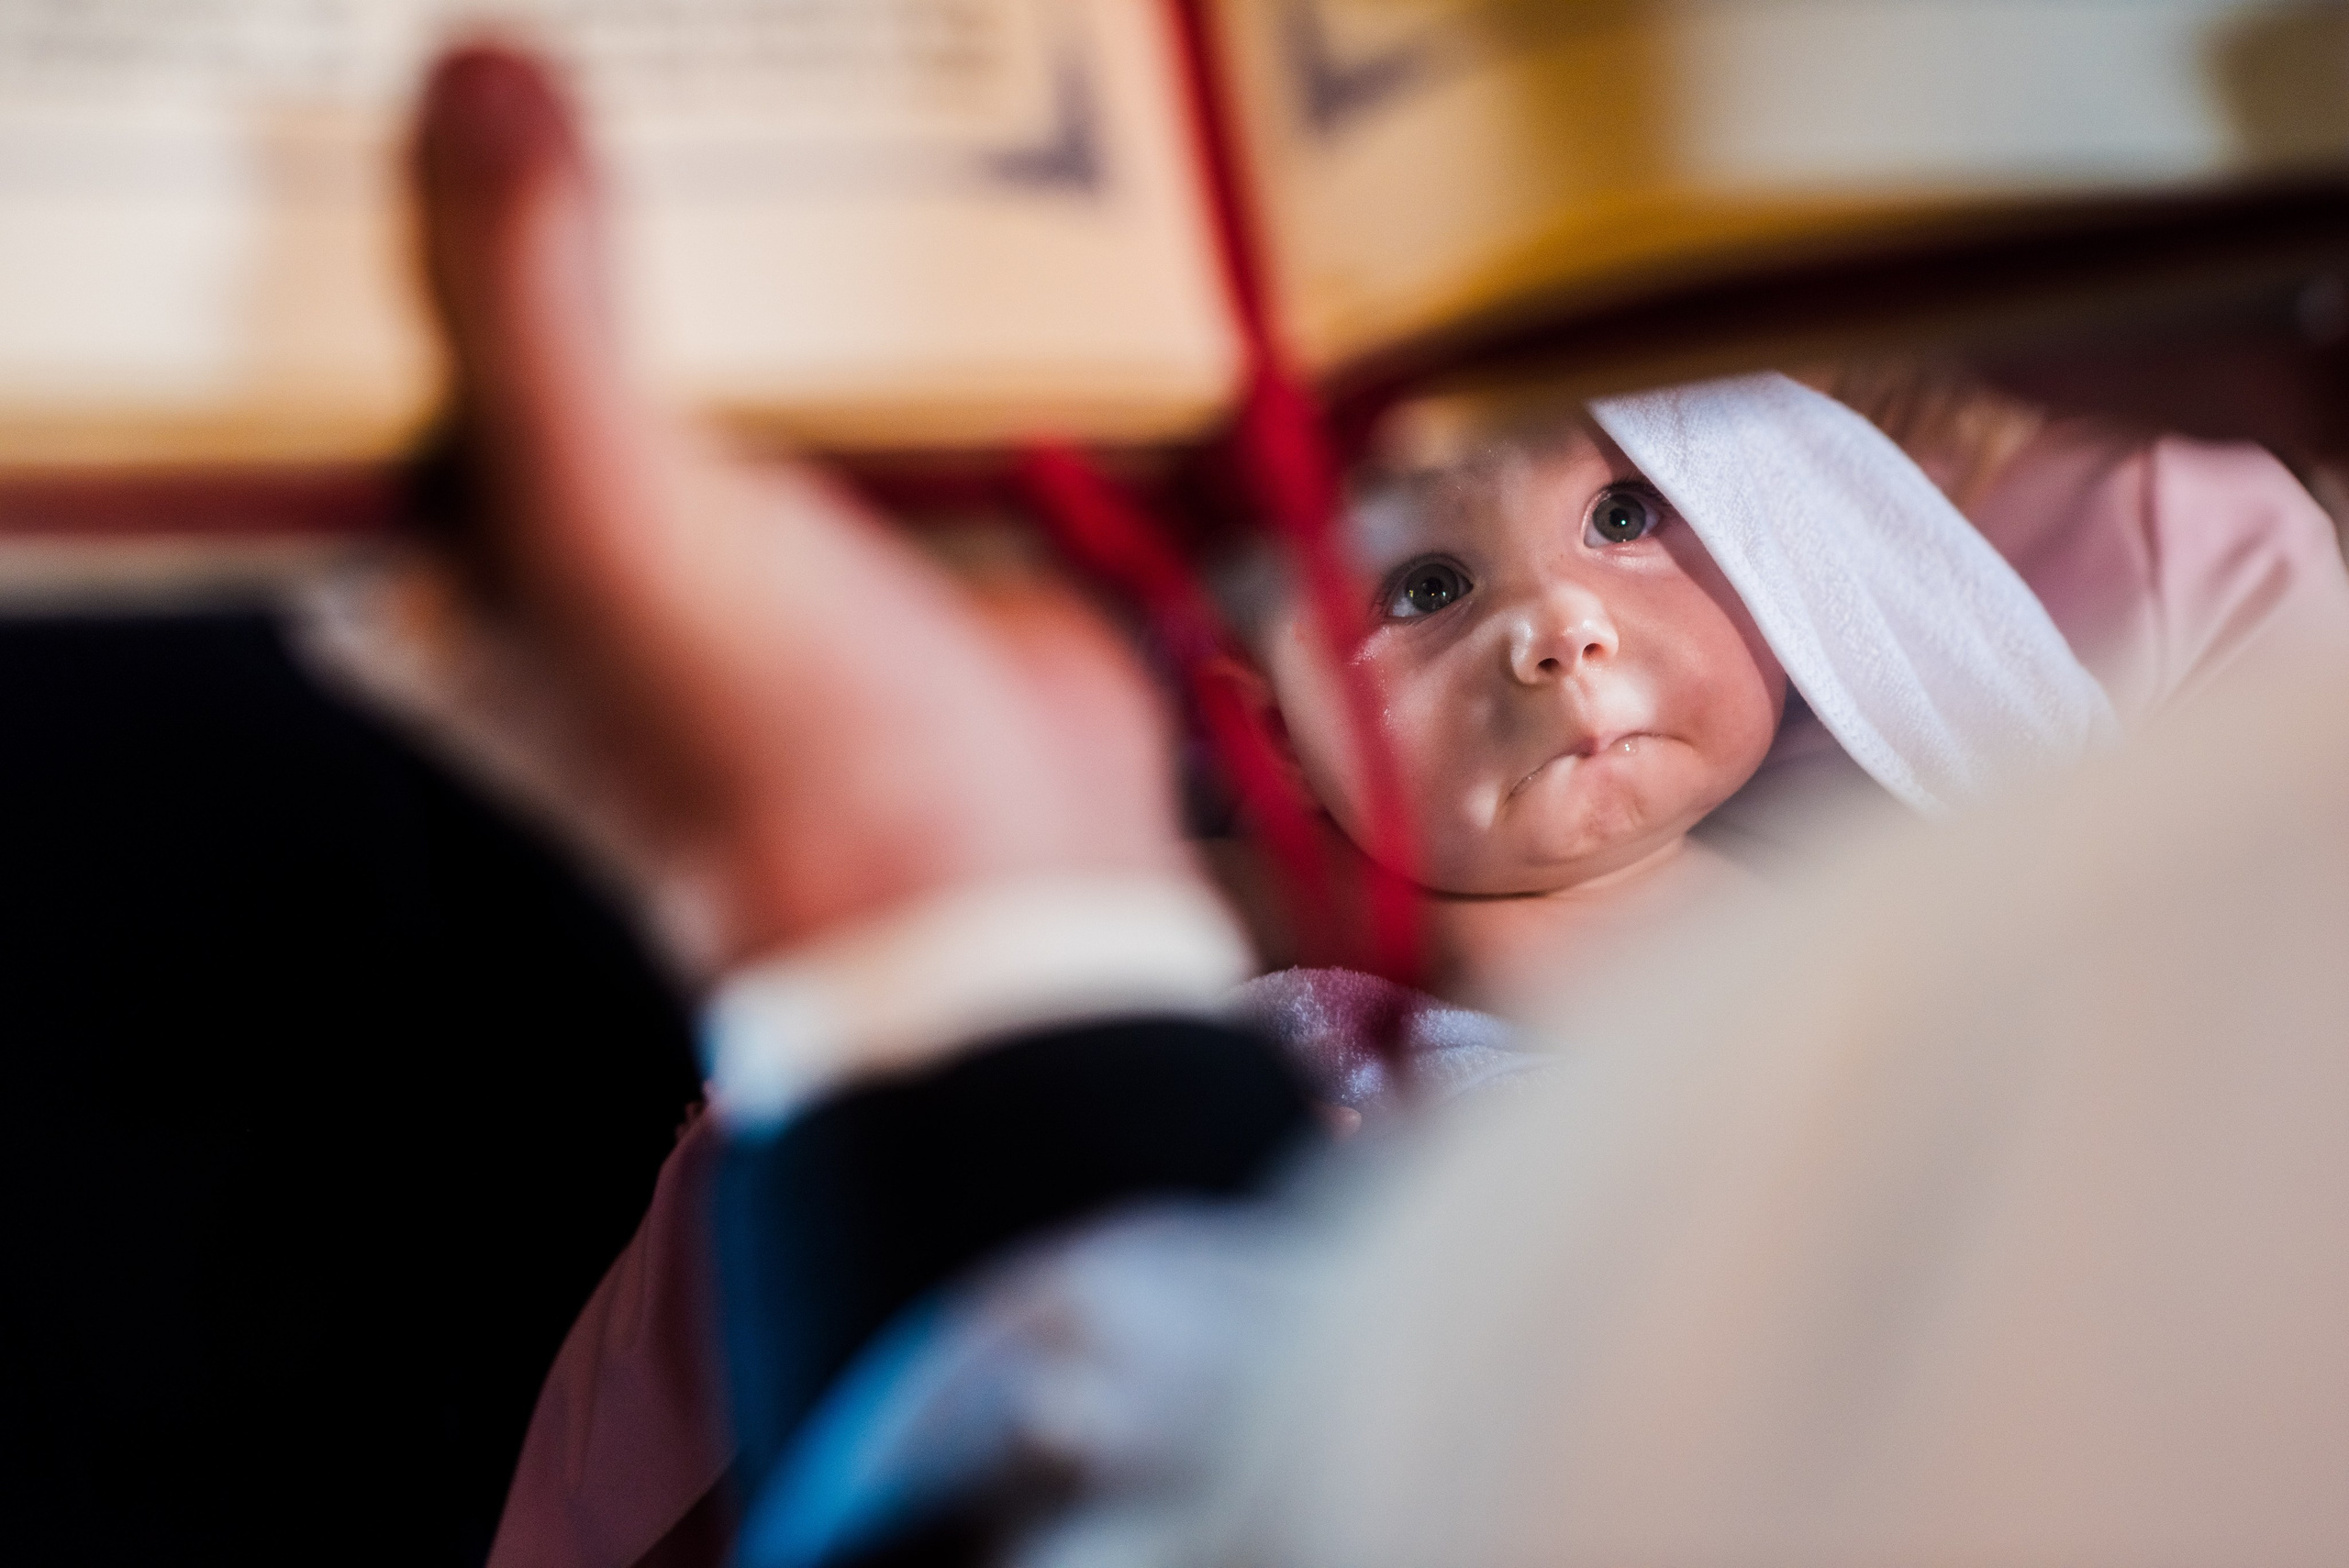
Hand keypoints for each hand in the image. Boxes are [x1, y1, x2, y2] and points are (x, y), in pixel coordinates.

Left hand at [392, 45, 1187, 978]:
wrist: (990, 873)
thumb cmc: (757, 753)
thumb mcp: (604, 515)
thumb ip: (531, 301)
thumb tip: (476, 77)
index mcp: (452, 548)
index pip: (376, 332)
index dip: (388, 202)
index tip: (427, 73)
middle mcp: (579, 524)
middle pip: (554, 294)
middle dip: (583, 180)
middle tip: (610, 55)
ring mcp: (731, 510)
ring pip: (713, 310)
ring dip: (739, 216)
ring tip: (756, 82)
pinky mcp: (869, 498)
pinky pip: (852, 347)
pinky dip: (870, 279)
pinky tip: (891, 181)